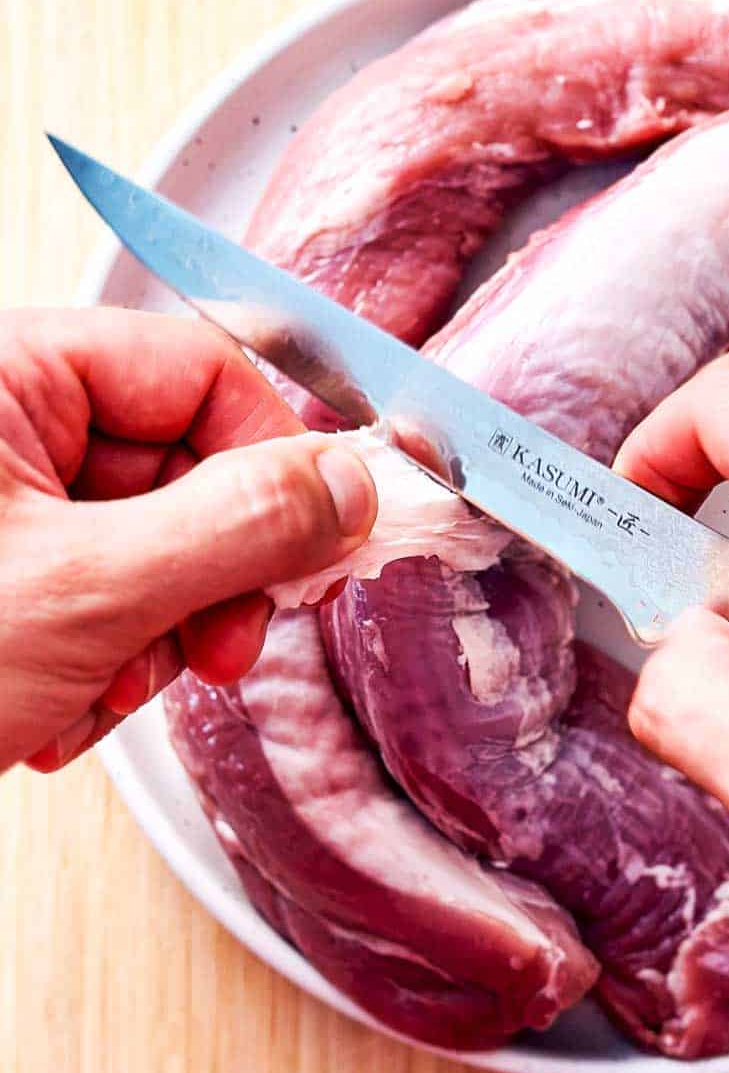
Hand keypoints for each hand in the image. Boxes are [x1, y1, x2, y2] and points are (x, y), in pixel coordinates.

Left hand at [0, 308, 376, 772]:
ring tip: (99, 688)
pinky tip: (57, 704)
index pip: (201, 369)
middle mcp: (8, 426)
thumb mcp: (86, 590)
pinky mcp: (5, 575)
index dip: (274, 455)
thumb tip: (349, 485)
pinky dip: (107, 660)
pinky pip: (110, 593)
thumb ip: (239, 525)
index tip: (316, 538)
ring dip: (158, 635)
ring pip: (159, 543)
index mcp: (8, 374)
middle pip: (189, 463)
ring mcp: (4, 505)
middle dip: (210, 574)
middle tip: (214, 645)